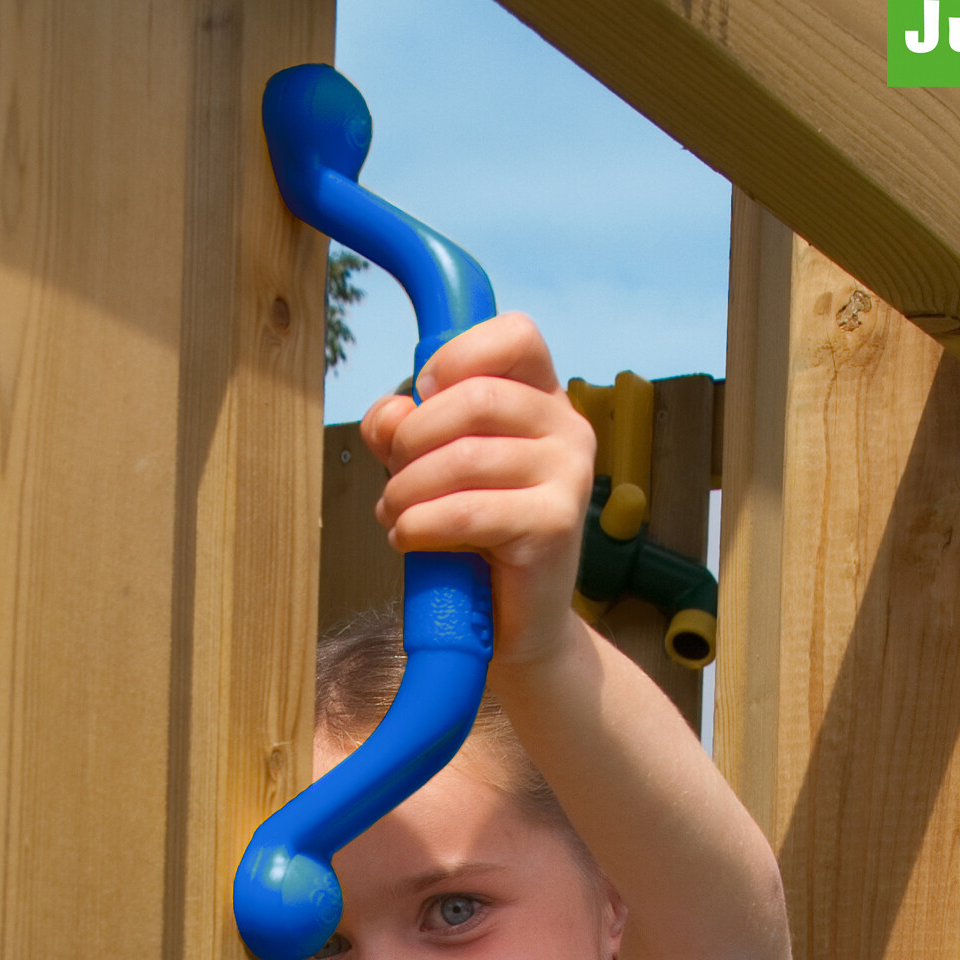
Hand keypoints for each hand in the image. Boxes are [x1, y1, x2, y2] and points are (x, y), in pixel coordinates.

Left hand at [361, 313, 595, 667]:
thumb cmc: (473, 537)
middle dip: (413, 437)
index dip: (457, 356)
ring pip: (465, 457)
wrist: (514, 623)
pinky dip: (421, 524)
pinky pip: (470, 510)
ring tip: (395, 516)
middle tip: (393, 477)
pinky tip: (408, 538)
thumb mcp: (429, 469)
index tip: (424, 396)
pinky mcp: (556, 526)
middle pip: (476, 397)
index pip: (516, 335)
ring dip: (406, 490)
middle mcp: (569, 430)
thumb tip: (389, 414)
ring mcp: (570, 478)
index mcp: (545, 400)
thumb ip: (402, 431)